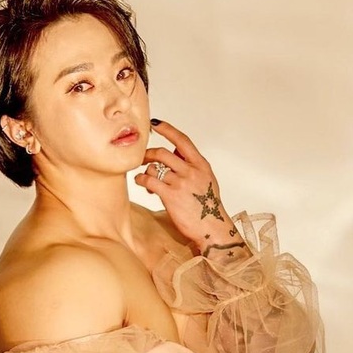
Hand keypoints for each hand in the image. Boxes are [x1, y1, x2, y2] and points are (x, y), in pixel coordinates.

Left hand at [134, 120, 238, 250]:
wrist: (212, 227)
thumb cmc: (208, 207)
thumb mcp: (207, 180)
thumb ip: (192, 166)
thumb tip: (175, 153)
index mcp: (201, 165)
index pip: (182, 141)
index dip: (167, 129)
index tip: (155, 124)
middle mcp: (191, 171)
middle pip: (162, 153)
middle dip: (148, 154)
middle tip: (142, 158)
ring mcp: (180, 183)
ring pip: (153, 168)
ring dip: (144, 171)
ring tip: (143, 178)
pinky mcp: (170, 195)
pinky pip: (149, 181)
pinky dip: (141, 180)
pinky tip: (141, 183)